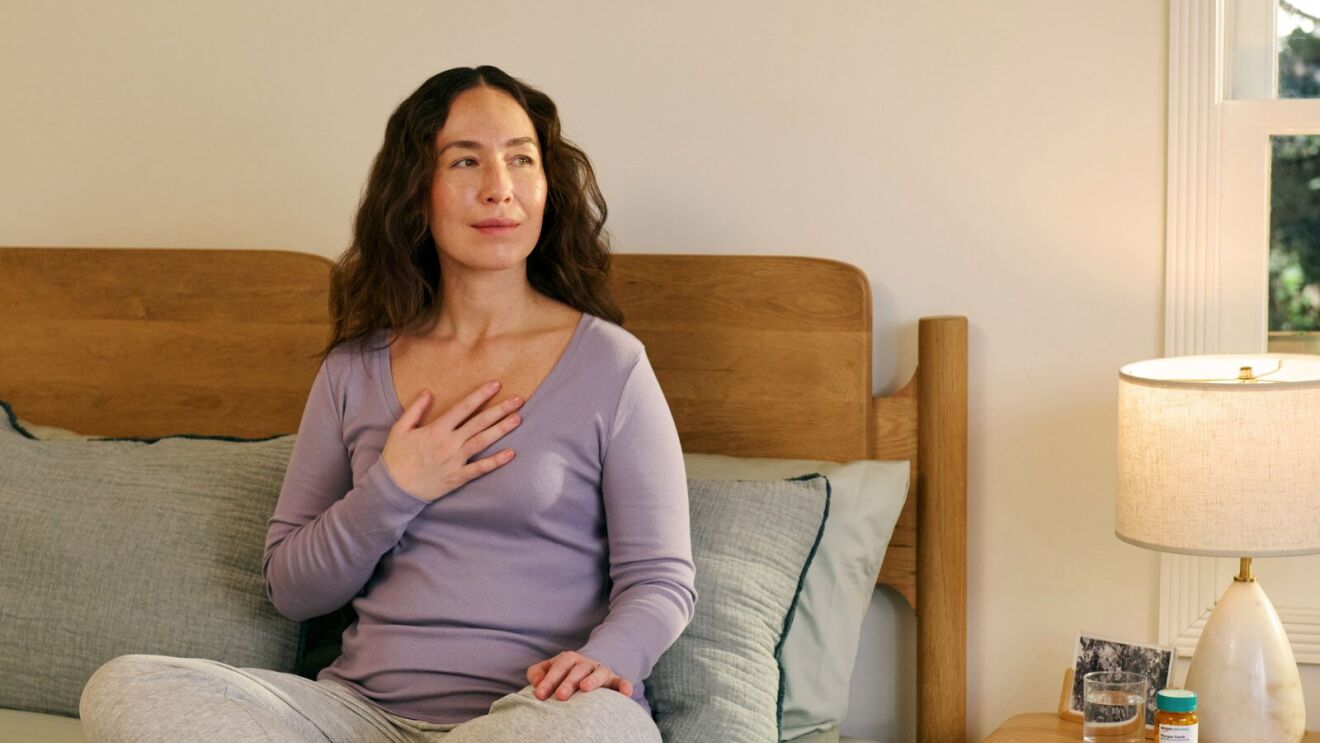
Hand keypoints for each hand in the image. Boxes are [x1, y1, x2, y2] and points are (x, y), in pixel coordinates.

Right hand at [380, 380, 523, 502]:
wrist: (394, 489)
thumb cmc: (396, 458)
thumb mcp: (400, 429)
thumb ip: (415, 409)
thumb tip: (428, 391)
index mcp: (436, 429)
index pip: (463, 408)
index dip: (481, 395)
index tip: (496, 385)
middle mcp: (449, 443)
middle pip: (479, 422)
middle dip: (500, 410)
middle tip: (519, 400)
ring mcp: (455, 461)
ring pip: (483, 442)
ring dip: (502, 430)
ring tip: (518, 419)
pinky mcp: (458, 477)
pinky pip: (480, 469)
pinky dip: (496, 462)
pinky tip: (511, 453)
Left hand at [526, 651, 632, 701]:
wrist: (588, 670)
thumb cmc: (563, 674)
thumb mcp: (549, 670)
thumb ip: (537, 673)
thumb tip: (535, 683)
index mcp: (568, 659)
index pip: (558, 667)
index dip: (548, 680)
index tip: (539, 695)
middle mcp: (585, 663)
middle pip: (577, 669)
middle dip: (568, 682)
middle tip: (560, 696)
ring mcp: (601, 671)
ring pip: (599, 673)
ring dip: (593, 680)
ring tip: (585, 688)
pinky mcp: (614, 680)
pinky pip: (621, 682)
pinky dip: (624, 686)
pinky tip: (626, 693)